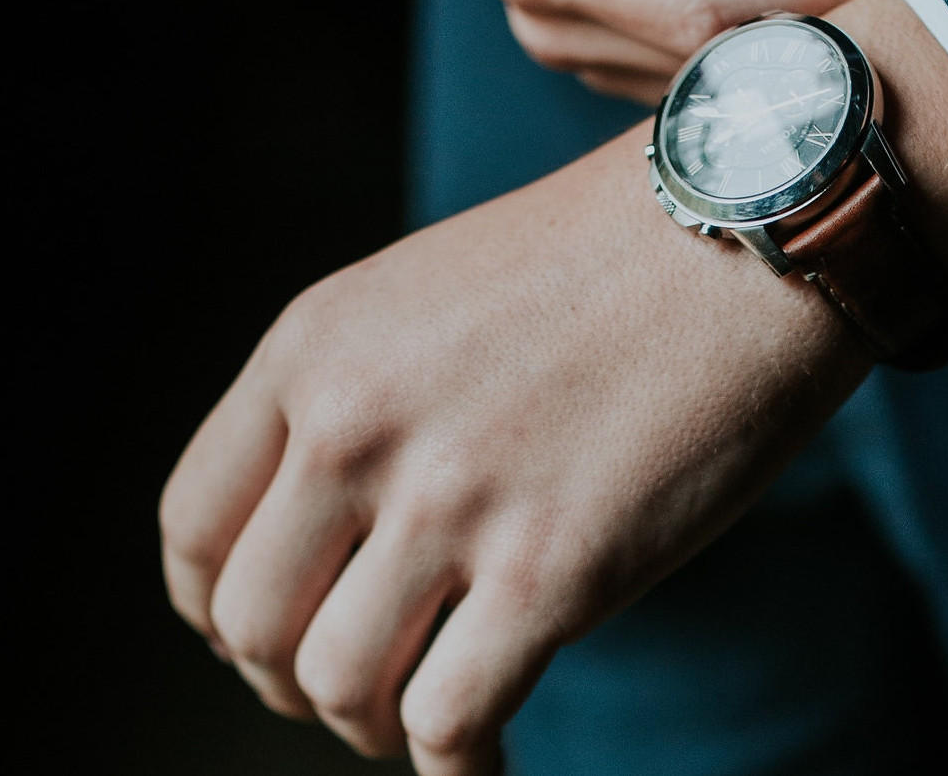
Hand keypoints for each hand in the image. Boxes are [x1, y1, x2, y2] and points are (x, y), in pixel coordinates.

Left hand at [160, 0, 947, 774]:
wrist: (754, 227)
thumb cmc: (613, 259)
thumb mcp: (431, 290)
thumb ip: (358, 392)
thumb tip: (333, 529)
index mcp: (314, 349)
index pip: (193, 528)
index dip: (219, 610)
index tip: (275, 631)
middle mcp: (357, 424)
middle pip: (254, 627)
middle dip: (296, 682)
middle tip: (362, 685)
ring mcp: (451, 500)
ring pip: (340, 686)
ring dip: (377, 724)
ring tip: (432, 712)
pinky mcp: (553, 569)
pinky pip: (451, 724)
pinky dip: (459, 769)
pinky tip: (488, 765)